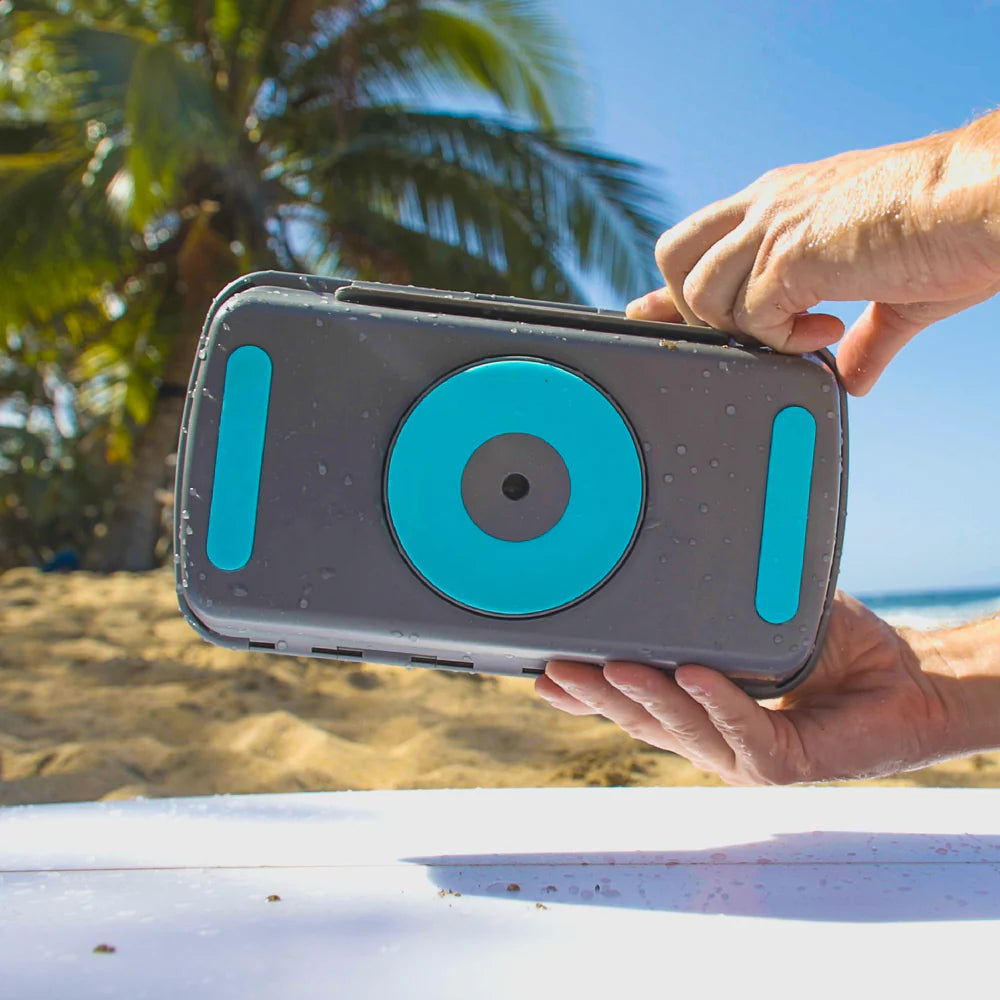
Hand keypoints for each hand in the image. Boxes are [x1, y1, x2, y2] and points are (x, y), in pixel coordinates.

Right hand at [535, 593, 970, 784]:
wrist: (910, 682)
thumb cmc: (842, 651)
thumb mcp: (765, 616)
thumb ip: (724, 603)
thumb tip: (679, 557)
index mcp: (703, 708)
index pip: (634, 702)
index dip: (587, 693)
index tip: (542, 672)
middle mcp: (716, 738)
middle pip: (643, 722)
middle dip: (595, 697)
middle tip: (555, 669)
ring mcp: (745, 757)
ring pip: (681, 732)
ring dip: (643, 699)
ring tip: (610, 668)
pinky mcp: (783, 765)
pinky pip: (741, 732)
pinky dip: (716, 701)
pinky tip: (691, 675)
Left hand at [628, 112, 999, 394]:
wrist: (985, 201)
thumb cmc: (949, 232)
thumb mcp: (894, 290)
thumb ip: (864, 336)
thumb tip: (855, 375)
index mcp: (780, 203)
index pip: (698, 241)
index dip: (671, 286)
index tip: (651, 312)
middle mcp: (767, 207)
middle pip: (674, 255)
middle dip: (692, 304)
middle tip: (749, 328)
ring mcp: (775, 228)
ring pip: (703, 292)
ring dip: (744, 327)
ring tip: (805, 330)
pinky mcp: (792, 256)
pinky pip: (750, 317)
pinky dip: (779, 339)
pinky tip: (827, 329)